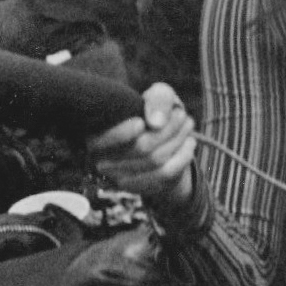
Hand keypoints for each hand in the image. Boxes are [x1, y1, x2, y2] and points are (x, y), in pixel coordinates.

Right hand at [88, 81, 197, 208]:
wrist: (163, 141)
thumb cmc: (154, 112)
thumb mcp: (158, 96)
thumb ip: (158, 99)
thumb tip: (156, 123)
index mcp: (96, 135)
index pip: (103, 140)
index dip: (122, 133)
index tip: (141, 123)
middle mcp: (101, 160)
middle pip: (141, 147)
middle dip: (168, 128)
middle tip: (183, 115)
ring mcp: (120, 178)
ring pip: (156, 160)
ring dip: (179, 140)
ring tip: (188, 125)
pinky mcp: (140, 189)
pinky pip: (167, 174)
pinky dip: (183, 156)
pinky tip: (189, 142)